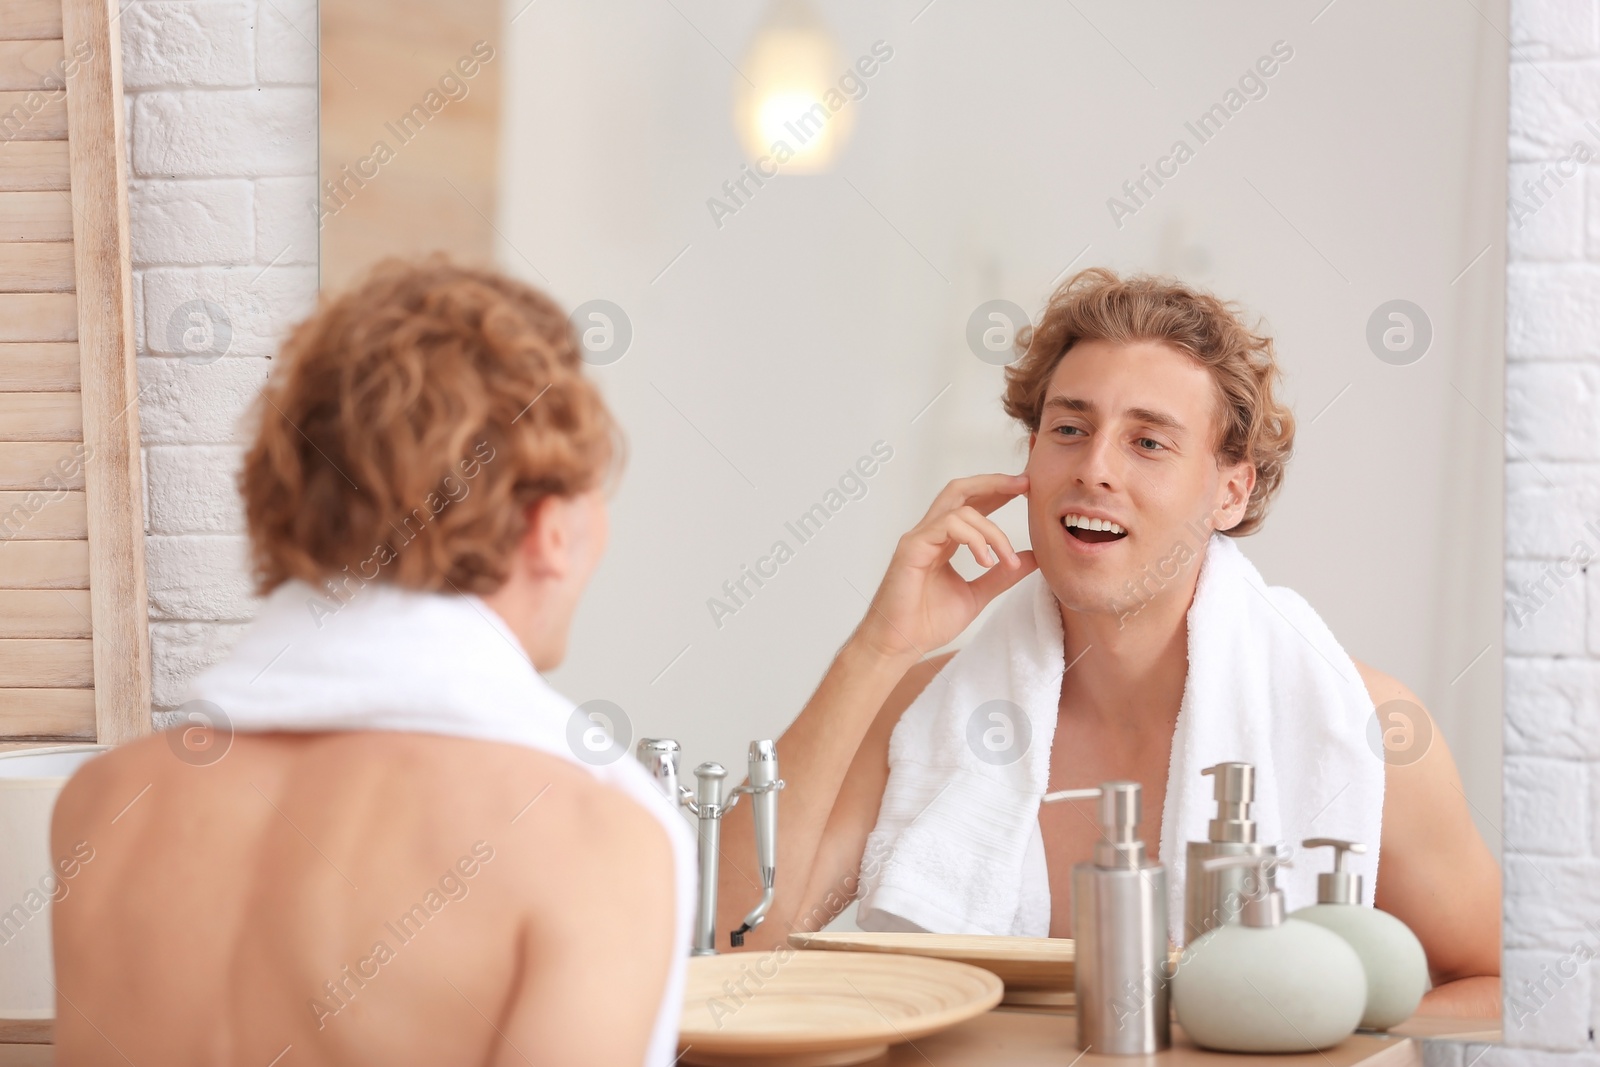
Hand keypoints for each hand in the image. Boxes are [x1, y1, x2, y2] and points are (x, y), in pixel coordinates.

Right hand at [853, 473, 1037, 661]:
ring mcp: (919, 538)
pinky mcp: (913, 547)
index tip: (1026, 489)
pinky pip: (948, 525)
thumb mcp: (977, 595)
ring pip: (960, 508)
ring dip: (992, 530)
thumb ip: (1002, 575)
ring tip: (1006, 558)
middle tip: (1024, 483)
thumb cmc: (927, 622)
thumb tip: (1032, 558)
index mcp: (943, 541)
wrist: (899, 644)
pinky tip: (985, 562)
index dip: (997, 492)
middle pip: (960, 490)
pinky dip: (974, 539)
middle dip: (994, 483)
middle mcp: (930, 533)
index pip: (970, 504)